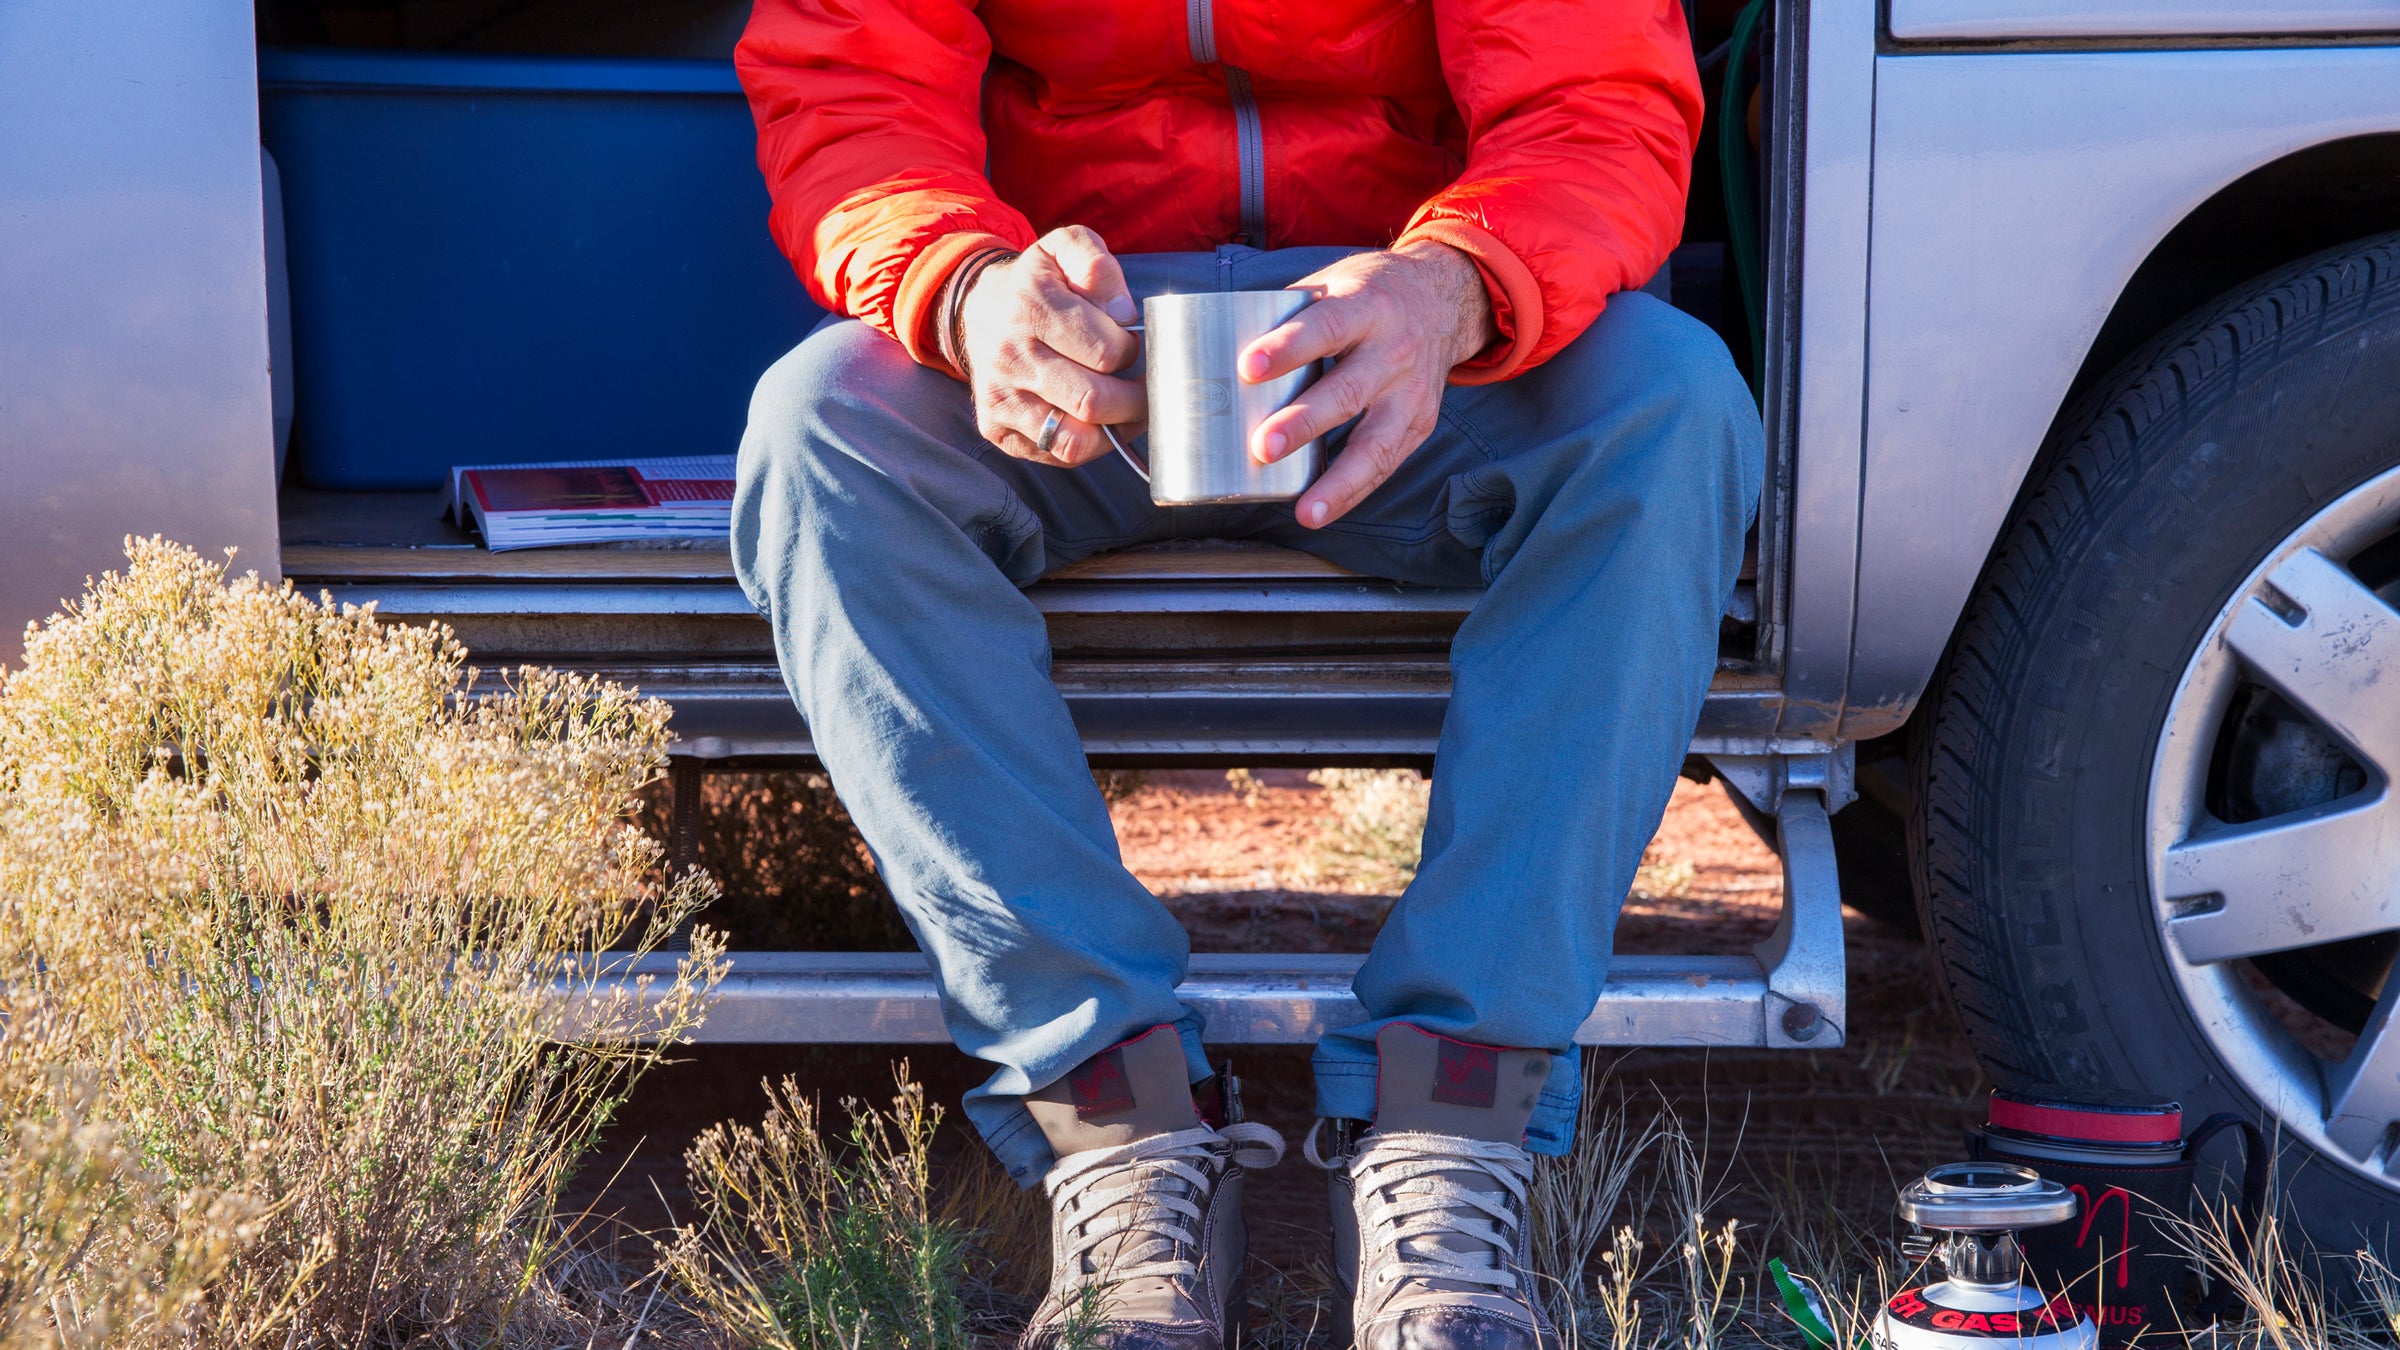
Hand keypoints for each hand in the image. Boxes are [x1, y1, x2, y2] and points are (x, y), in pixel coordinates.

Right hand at [955, 226, 1142, 466]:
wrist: (982, 309)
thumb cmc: (1039, 283)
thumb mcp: (1065, 248)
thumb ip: (1098, 265)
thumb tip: (1123, 314)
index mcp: (1030, 306)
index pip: (1106, 351)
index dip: (1134, 351)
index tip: (1133, 344)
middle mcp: (1009, 356)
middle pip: (1094, 401)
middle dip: (1135, 400)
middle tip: (1146, 387)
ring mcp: (1000, 398)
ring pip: (1075, 441)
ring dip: (1115, 431)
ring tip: (1127, 410)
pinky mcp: (997, 429)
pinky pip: (1057, 456)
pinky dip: (1088, 445)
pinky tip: (1096, 421)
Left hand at [1239, 242, 1496, 526]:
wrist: (1443, 299)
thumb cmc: (1370, 294)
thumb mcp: (1335, 284)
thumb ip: (1289, 315)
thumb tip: (1217, 346)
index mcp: (1366, 307)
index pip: (1325, 327)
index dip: (1287, 347)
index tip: (1248, 367)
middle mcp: (1394, 351)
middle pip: (1347, 391)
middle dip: (1303, 423)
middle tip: (1261, 446)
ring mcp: (1411, 392)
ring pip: (1376, 443)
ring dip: (1337, 480)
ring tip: (1305, 510)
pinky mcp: (1419, 423)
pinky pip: (1384, 464)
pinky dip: (1351, 491)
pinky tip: (1320, 510)